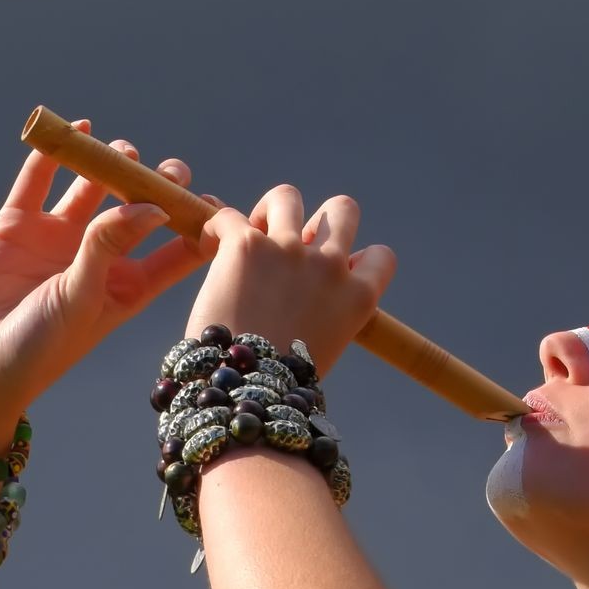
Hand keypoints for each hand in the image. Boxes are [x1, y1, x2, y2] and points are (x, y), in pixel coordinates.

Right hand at [0, 125, 214, 447]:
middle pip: (136, 212)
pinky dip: (55, 155)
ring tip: (124, 152)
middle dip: (156, 187)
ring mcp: (56, 241)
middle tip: (172, 170)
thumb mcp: (82, 299)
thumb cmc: (38, 349)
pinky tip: (79, 130)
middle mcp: (97, 261)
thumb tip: (152, 206)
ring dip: (109, 166)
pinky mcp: (17, 227)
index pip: (174, 253)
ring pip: (91, 190)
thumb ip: (109, 248)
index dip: (196, 227)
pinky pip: (38, 182)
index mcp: (126, 289)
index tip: (217, 204)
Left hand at [187, 186, 396, 378]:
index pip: (380, 257)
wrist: (244, 391)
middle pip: (343, 209)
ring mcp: (289, 251)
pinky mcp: (246, 246)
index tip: (332, 274)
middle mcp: (329, 266)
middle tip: (291, 245)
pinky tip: (208, 248)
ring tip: (249, 237)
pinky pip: (227, 215)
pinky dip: (215, 229)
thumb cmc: (279, 385)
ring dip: (268, 212)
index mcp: (357, 298)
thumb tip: (310, 293)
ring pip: (286, 197)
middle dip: (319, 220)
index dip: (356, 259)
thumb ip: (327, 313)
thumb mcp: (324, 350)